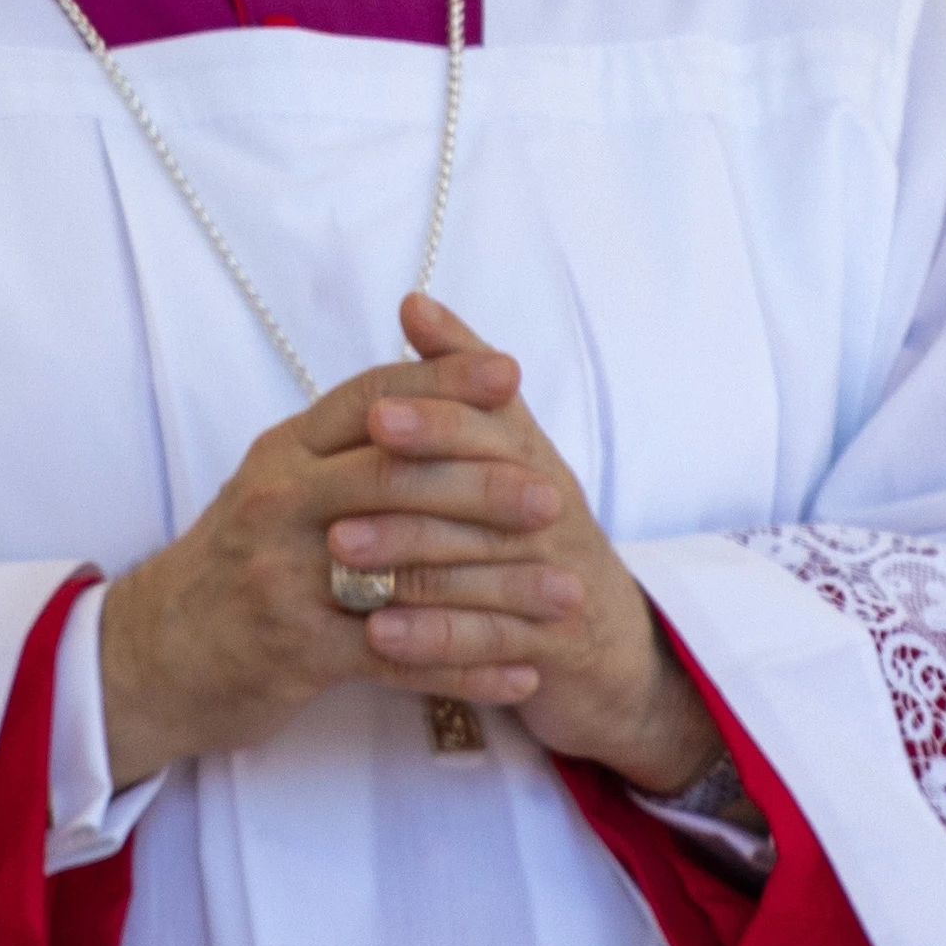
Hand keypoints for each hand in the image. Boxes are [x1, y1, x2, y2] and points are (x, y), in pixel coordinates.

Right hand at [96, 331, 573, 779]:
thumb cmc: (233, 565)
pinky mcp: (296, 651)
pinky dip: (467, 667)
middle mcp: (282, 503)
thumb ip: (341, 442)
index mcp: (284, 453)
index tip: (511, 375)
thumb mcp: (273, 486)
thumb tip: (420, 387)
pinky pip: (400, 658)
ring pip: (409, 571)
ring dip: (498, 588)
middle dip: (484, 485)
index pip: (370, 399)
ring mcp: (286, 577)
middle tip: (554, 499)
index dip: (442, 382)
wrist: (149, 655)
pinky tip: (522, 675)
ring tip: (565, 593)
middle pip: (395, 476)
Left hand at [335, 297, 719, 792]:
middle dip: (409, 485)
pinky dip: (434, 638)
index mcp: (527, 454)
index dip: (436, 417)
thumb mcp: (506, 448)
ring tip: (340, 556)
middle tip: (340, 488)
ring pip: (475, 563)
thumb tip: (412, 301)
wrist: (606, 641)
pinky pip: (488, 638)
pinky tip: (379, 636)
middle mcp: (547, 508)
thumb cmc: (534, 529)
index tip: (377, 414)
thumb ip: (457, 379)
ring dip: (406, 559)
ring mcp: (551, 577)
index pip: (488, 424)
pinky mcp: (548, 643)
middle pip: (481, 489)